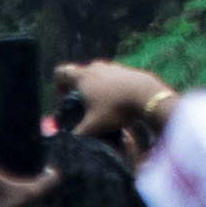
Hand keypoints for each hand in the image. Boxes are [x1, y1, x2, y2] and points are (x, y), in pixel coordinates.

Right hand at [54, 60, 172, 146]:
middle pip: (79, 74)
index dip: (58, 87)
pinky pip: (112, 77)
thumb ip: (78, 133)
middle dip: (78, 90)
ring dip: (95, 88)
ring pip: (97, 75)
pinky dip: (111, 87)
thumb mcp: (93, 126)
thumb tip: (69, 139)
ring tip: (102, 106)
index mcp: (83, 77)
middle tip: (83, 107)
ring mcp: (113, 66)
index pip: (60, 73)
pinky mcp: (127, 70)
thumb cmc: (116, 109)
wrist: (148, 95)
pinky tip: (118, 102)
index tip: (65, 101)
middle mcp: (96, 67)